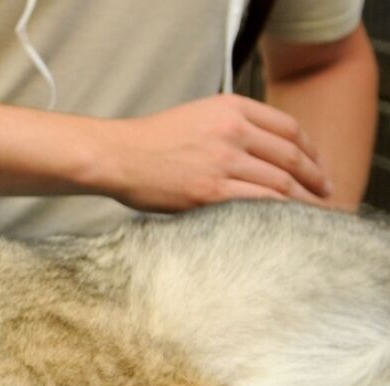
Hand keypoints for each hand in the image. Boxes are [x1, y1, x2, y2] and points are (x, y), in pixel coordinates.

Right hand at [102, 94, 331, 210]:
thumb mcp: (197, 116)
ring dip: (303, 199)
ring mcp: (223, 162)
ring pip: (281, 182)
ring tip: (313, 211)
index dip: (311, 149)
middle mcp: (233, 131)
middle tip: (326, 191)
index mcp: (231, 108)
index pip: (288, 127)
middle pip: (291, 156)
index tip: (317, 164)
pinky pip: (259, 202)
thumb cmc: (150, 141)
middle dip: (315, 176)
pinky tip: (287, 220)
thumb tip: (262, 152)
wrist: (116, 155)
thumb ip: (231, 125)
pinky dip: (280, 212)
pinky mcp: (211, 192)